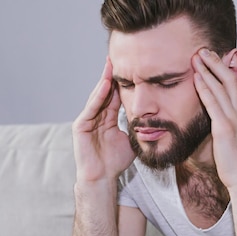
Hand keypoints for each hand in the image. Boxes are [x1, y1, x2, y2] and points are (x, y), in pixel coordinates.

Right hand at [72, 57, 134, 183]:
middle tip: (118, 56)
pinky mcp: (81, 126)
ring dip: (104, 80)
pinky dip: (98, 96)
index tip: (130, 67)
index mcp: (108, 118)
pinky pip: (91, 108)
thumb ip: (139, 128)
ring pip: (98, 96)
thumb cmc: (116, 162)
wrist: (103, 178)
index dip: (122, 82)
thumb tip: (155, 119)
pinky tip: (105, 84)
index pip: (115, 95)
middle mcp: (97, 116)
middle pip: (105, 91)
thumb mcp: (132, 139)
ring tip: (111, 64)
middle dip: (111, 75)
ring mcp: (88, 120)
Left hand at [192, 48, 236, 190]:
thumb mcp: (235, 138)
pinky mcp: (225, 129)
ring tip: (197, 57)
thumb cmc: (236, 161)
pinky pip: (213, 104)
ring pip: (221, 88)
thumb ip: (229, 123)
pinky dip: (205, 89)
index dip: (223, 70)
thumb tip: (218, 118)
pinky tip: (197, 78)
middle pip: (229, 80)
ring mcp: (234, 120)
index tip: (212, 59)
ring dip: (208, 70)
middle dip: (216, 63)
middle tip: (203, 50)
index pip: (234, 85)